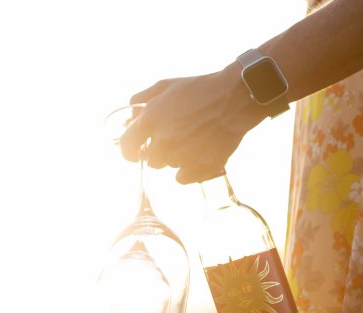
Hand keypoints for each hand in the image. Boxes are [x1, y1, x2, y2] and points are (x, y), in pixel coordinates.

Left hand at [119, 64, 267, 183]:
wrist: (235, 97)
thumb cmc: (200, 89)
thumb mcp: (165, 86)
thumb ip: (141, 101)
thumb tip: (130, 118)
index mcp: (151, 120)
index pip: (126, 147)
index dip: (129, 151)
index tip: (135, 151)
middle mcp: (163, 140)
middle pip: (151, 160)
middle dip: (159, 151)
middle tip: (175, 138)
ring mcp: (182, 154)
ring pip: (169, 166)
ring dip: (176, 157)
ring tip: (192, 140)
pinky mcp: (200, 166)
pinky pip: (183, 177)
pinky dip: (188, 170)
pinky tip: (198, 154)